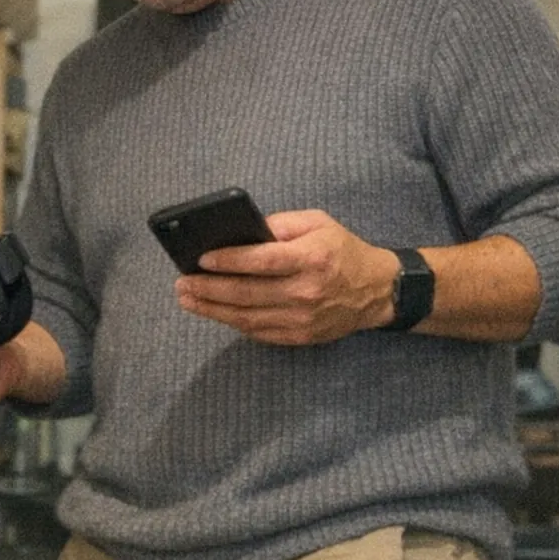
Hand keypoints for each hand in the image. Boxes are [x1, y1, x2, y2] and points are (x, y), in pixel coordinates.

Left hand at [174, 209, 395, 345]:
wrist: (376, 291)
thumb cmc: (341, 250)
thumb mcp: (317, 222)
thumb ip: (280, 224)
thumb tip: (241, 232)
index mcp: (312, 258)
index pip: (263, 261)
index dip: (230, 261)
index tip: (202, 259)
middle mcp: (307, 291)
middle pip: (247, 293)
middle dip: (209, 288)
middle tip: (182, 283)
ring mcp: (303, 319)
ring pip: (247, 317)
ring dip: (212, 309)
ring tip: (187, 298)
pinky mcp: (300, 336)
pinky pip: (258, 332)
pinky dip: (232, 322)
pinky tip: (214, 311)